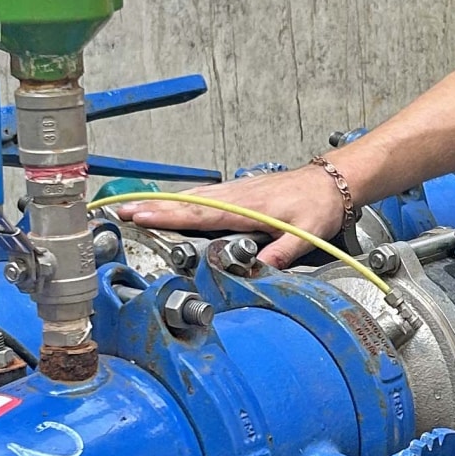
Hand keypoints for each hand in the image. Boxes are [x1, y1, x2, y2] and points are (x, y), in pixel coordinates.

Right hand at [117, 165, 348, 270]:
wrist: (332, 183)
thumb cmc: (317, 206)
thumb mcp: (305, 235)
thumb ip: (279, 255)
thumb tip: (256, 273)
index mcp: (246, 208)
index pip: (199, 214)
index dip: (169, 215)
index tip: (142, 215)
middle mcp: (236, 197)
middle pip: (187, 204)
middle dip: (153, 207)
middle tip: (122, 211)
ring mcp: (236, 193)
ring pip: (192, 198)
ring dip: (163, 203)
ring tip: (134, 208)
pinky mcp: (239, 193)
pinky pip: (204, 197)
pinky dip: (182, 201)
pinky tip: (171, 205)